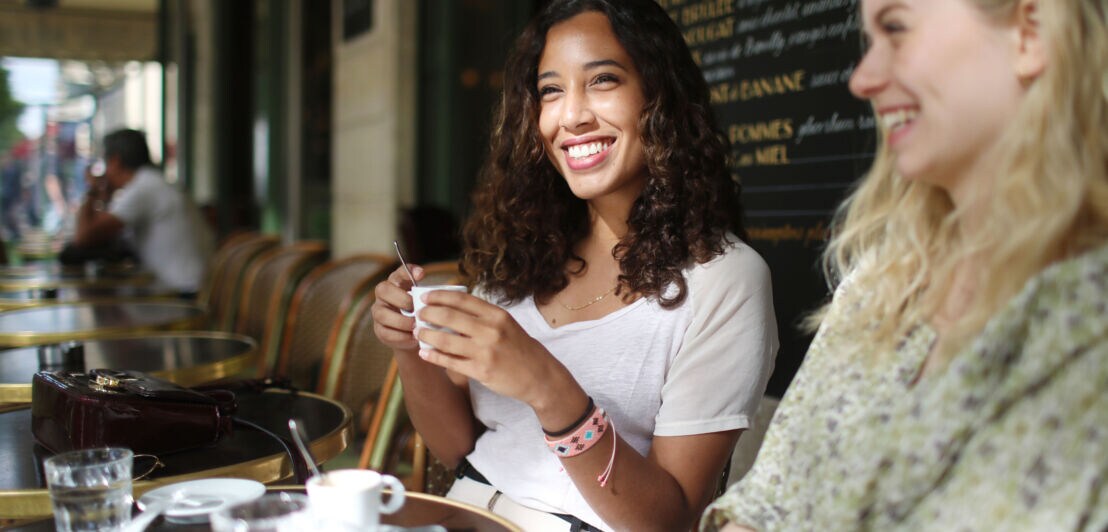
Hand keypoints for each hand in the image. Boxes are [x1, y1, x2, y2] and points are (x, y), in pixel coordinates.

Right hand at [370, 265, 422, 351]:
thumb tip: (436, 294)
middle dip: (401, 299)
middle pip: (383, 290)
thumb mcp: (427, 302)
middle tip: (415, 308)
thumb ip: (428, 296)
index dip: (408, 271)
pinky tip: (413, 337)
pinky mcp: (380, 330)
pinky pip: (387, 333)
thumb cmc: (422, 313)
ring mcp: (379, 312)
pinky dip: (402, 336)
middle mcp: (384, 296)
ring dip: (402, 321)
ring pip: (382, 314)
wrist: (416, 337)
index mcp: (397, 284)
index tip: (422, 274)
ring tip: (416, 326)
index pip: (398, 273)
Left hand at [413, 290, 575, 407]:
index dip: (439, 296)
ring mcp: (485, 351)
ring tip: (418, 332)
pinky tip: (424, 353)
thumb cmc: (519, 347)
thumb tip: (450, 308)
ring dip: (426, 335)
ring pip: (445, 340)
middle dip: (427, 314)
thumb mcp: (506, 324)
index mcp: (496, 315)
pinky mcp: (481, 371)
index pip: (461, 299)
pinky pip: (450, 362)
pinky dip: (433, 356)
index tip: (425, 297)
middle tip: (418, 314)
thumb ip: (481, 316)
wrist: (539, 376)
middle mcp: (490, 330)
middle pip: (448, 317)